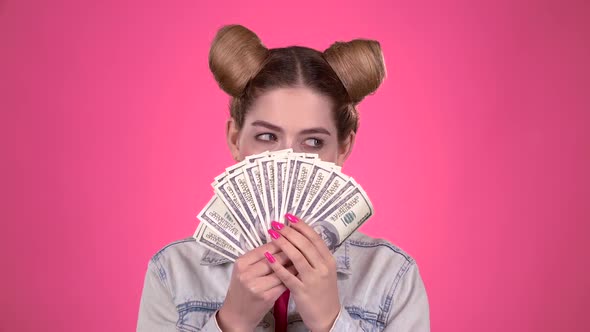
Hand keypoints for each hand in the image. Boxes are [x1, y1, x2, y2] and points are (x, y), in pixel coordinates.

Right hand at [217, 242, 295, 331]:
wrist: (236, 315)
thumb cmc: (242, 291)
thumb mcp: (244, 271)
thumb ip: (258, 258)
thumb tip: (281, 243)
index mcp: (241, 263)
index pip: (264, 248)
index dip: (280, 243)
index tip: (290, 239)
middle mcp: (247, 274)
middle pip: (273, 258)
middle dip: (288, 252)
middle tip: (300, 248)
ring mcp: (256, 286)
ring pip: (281, 271)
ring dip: (293, 264)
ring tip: (303, 260)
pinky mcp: (266, 297)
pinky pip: (284, 283)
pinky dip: (293, 277)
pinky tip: (299, 274)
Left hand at [266, 215, 340, 331]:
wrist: (328, 316)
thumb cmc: (323, 292)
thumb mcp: (325, 271)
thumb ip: (315, 256)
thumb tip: (299, 238)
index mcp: (328, 260)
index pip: (315, 238)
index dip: (302, 226)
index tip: (290, 217)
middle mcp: (323, 268)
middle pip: (305, 244)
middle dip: (289, 232)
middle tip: (277, 224)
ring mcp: (313, 279)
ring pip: (297, 257)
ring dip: (283, 244)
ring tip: (272, 235)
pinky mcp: (303, 291)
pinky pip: (288, 276)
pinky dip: (278, 266)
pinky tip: (269, 258)